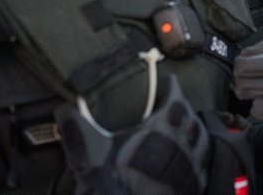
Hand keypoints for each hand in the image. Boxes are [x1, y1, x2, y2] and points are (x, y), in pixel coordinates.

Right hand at [56, 74, 209, 194]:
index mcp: (162, 129)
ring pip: (200, 141)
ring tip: (183, 126)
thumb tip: (62, 109)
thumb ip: (75, 127)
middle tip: (173, 101)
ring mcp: (190, 169)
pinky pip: (200, 166)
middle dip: (182, 106)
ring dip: (192, 130)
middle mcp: (183, 145)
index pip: (174, 97)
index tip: (169, 79)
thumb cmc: (111, 183)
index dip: (171, 87)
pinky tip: (187, 159)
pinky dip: (196, 156)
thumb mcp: (88, 153)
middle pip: (189, 117)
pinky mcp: (192, 188)